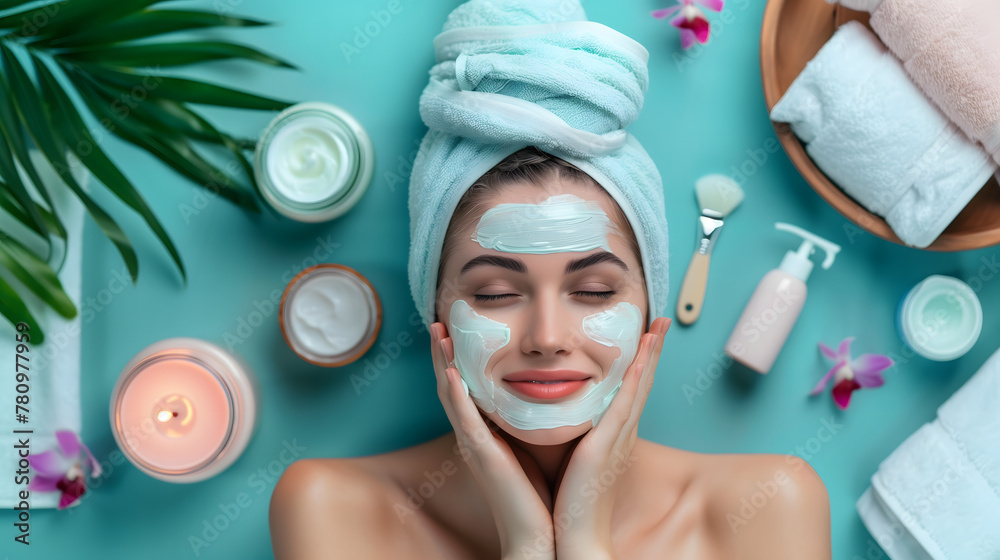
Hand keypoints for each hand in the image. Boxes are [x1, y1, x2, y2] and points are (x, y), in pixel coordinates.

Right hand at [430, 322, 555, 559]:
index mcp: (485, 435)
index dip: (457, 359)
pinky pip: (465, 420)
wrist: (538, 538)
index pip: (466, 389)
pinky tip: (451, 373)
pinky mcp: (482, 457)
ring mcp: (474, 446)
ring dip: (443, 363)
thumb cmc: (539, 497)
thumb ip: (527, 424)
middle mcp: (473, 437)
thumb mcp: (531, 449)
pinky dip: (456, 395)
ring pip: (451, 395)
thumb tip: (543, 395)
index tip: (457, 330)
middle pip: (451, 386)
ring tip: (438, 333)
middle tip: (439, 321)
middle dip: (443, 353)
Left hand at [551, 317, 670, 559]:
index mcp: (612, 438)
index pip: (629, 392)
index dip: (640, 363)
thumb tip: (562, 417)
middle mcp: (621, 436)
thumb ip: (573, 438)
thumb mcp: (573, 460)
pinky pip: (624, 408)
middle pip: (641, 384)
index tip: (645, 337)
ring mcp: (618, 441)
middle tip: (660, 322)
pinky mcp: (607, 448)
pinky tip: (640, 361)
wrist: (575, 540)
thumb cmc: (568, 505)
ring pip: (638, 389)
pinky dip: (635, 383)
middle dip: (652, 352)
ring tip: (657, 328)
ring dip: (649, 357)